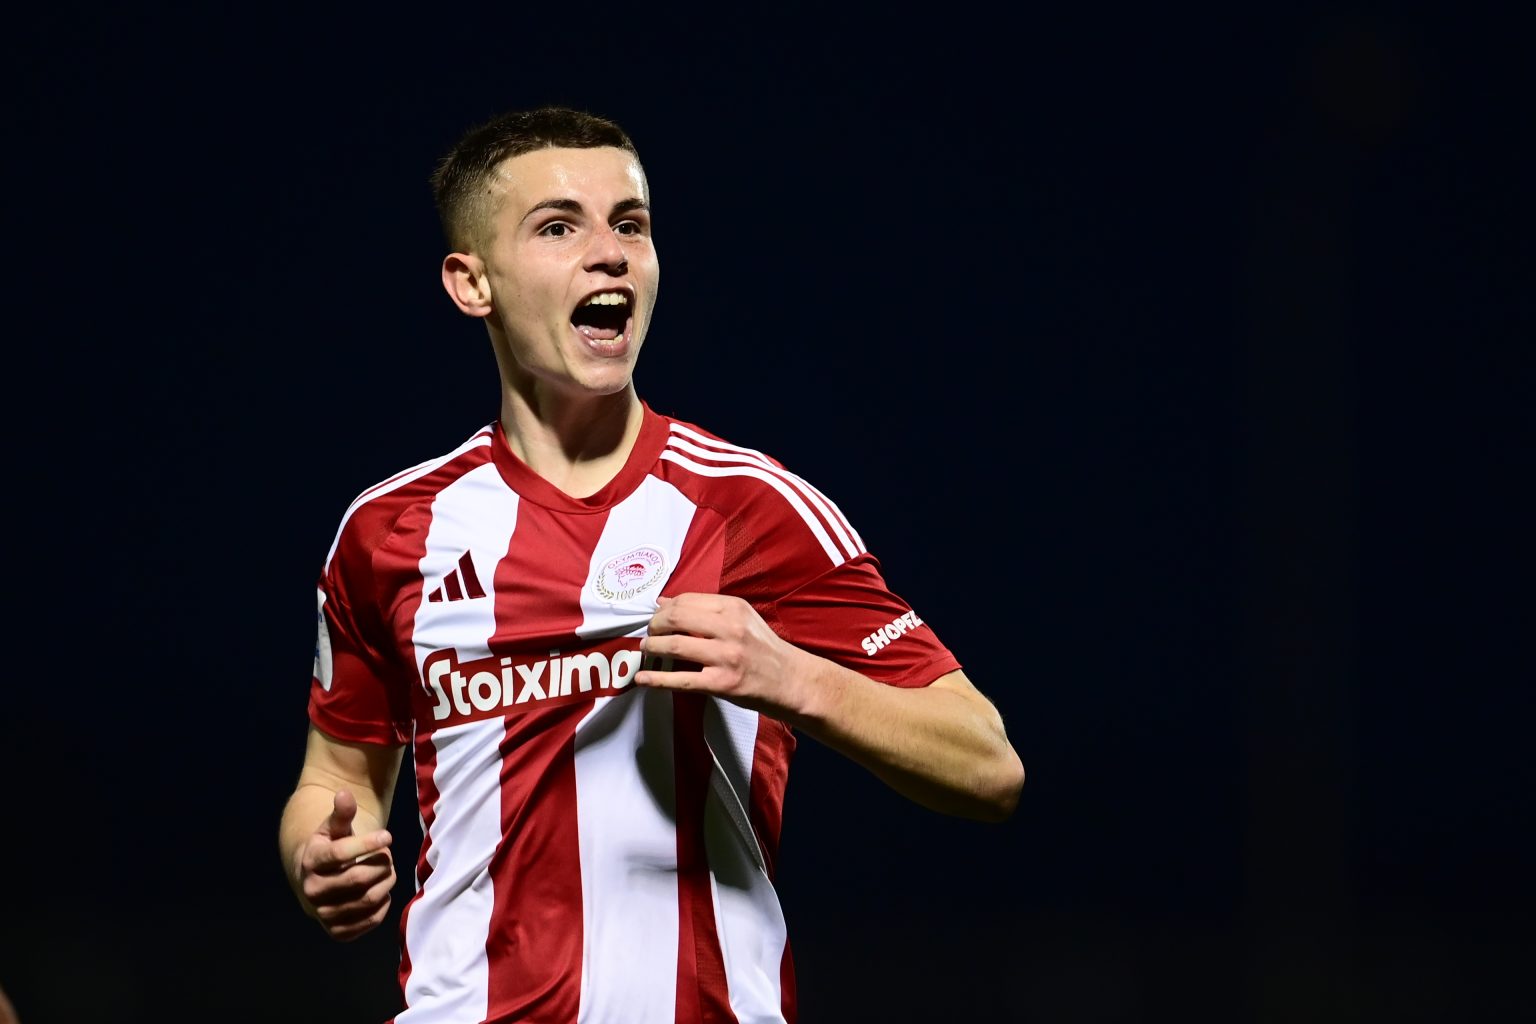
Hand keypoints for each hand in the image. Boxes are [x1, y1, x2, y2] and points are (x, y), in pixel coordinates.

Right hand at [294, 790, 394, 941]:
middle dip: (381, 865)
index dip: (367, 843)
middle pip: (358, 878)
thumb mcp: (334, 827)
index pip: (340, 853)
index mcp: (311, 861)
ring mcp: (323, 913)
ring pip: (367, 900)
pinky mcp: (337, 931)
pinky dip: (383, 906)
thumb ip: (342, 813)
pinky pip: (369, 921)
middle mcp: (312, 890)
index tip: (388, 836)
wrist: (315, 880)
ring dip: (386, 883)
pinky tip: (382, 892)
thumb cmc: (331, 847)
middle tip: (388, 857)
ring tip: (388, 871)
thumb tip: (344, 793)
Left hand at [637, 593, 815, 718]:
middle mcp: (730, 629)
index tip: (656, 617)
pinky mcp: (722, 683)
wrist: (790, 680)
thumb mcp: (742, 619)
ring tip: (646, 651)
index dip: (664, 609)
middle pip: (676, 619)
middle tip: (649, 634)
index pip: (686, 601)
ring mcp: (726, 657)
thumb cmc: (764, 648)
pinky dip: (656, 679)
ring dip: (652, 648)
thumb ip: (705, 610)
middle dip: (654, 626)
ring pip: (675, 646)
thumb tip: (663, 602)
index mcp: (734, 608)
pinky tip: (643, 679)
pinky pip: (681, 680)